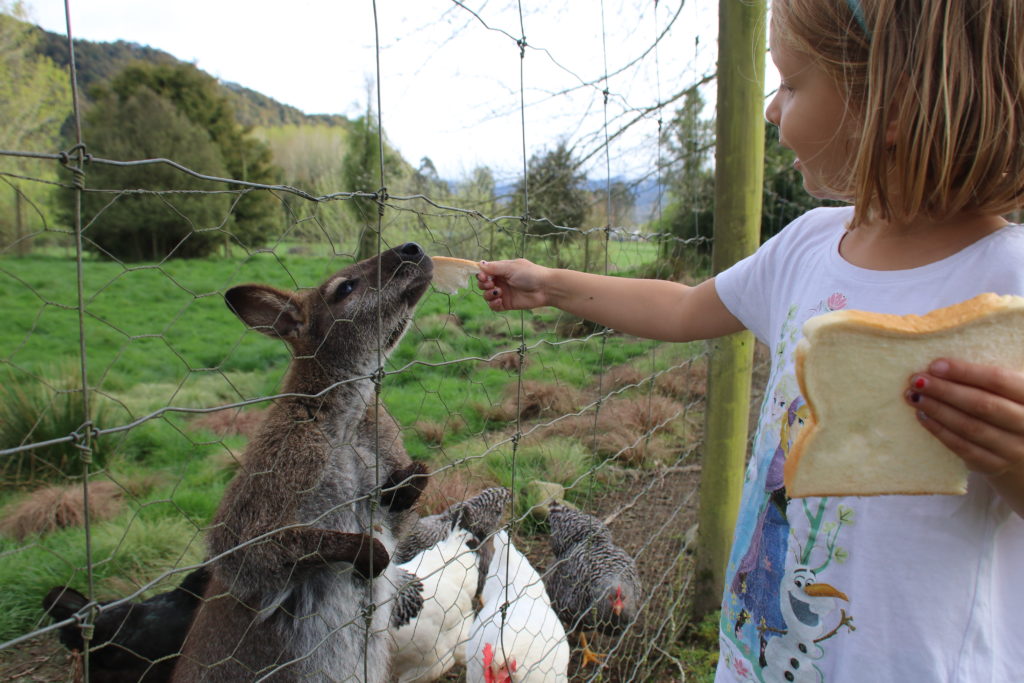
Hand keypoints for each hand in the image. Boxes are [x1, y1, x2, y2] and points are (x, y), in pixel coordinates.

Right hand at [477, 258, 551, 311]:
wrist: (545, 288)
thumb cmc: (530, 274)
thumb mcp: (511, 268)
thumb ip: (494, 267)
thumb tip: (480, 263)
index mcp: (501, 270)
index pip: (485, 272)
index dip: (481, 275)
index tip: (483, 276)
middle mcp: (501, 281)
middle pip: (483, 284)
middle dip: (483, 285)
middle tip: (490, 284)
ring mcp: (503, 293)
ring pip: (486, 296)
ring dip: (488, 294)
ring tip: (498, 292)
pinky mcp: (506, 304)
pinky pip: (493, 306)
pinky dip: (493, 304)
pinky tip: (500, 300)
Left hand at [906, 358, 1023, 479]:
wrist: (1020, 444)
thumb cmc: (1007, 403)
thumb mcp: (1008, 388)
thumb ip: (987, 376)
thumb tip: (941, 364)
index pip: (999, 380)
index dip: (965, 372)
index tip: (935, 365)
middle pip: (982, 405)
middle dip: (945, 391)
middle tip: (917, 381)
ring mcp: (1014, 448)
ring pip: (970, 427)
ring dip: (938, 410)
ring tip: (914, 397)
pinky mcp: (995, 465)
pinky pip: (963, 447)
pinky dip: (939, 431)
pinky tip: (922, 416)